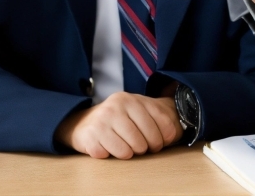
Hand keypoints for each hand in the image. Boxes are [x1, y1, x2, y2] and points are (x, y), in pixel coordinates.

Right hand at [54, 92, 183, 158]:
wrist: (81, 124)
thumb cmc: (115, 119)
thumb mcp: (134, 110)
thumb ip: (154, 116)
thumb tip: (173, 133)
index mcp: (130, 99)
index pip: (156, 118)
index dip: (163, 134)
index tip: (163, 142)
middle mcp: (116, 107)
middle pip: (143, 138)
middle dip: (147, 147)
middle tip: (143, 148)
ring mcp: (102, 121)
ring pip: (128, 149)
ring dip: (130, 153)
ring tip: (127, 148)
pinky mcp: (90, 137)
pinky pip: (111, 155)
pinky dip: (113, 156)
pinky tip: (110, 149)